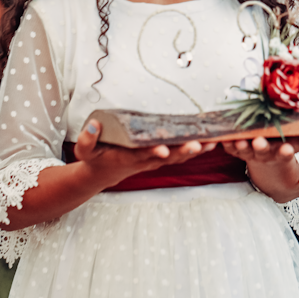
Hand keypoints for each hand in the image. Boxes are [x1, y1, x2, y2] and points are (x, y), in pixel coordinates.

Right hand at [73, 119, 215, 189]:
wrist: (104, 173)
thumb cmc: (96, 158)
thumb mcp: (85, 152)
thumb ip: (87, 139)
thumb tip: (94, 124)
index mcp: (128, 157)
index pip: (142, 155)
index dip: (153, 152)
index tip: (163, 150)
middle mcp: (146, 160)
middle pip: (168, 157)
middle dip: (183, 151)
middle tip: (198, 145)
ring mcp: (156, 159)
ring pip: (180, 156)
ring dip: (196, 150)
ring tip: (214, 142)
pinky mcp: (163, 156)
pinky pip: (182, 153)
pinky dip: (198, 148)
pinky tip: (212, 141)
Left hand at [222, 133, 298, 161]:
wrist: (269, 170)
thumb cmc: (288, 149)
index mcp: (281, 153)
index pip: (285, 153)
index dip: (285, 151)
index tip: (287, 149)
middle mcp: (266, 153)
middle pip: (262, 151)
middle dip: (261, 147)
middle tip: (258, 143)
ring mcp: (250, 152)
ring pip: (243, 150)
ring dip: (239, 145)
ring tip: (237, 140)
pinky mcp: (236, 149)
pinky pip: (228, 146)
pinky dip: (223, 143)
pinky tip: (219, 138)